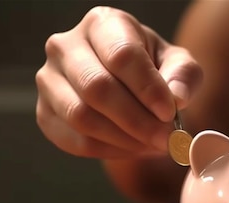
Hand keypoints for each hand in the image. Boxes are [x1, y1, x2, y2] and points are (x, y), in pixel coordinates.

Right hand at [35, 6, 202, 158]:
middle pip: (97, 88)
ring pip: (81, 117)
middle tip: (166, 139)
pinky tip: (133, 149)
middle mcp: (66, 46)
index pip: (121, 55)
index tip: (170, 112)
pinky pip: (74, 140)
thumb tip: (177, 97)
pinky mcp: (45, 113)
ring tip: (153, 145)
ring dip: (123, 139)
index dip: (147, 88)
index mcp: (103, 24)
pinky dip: (109, 151)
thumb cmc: (154, 70)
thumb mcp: (178, 65)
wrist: (128, 87)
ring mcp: (49, 80)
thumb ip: (183, 76)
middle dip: (137, 120)